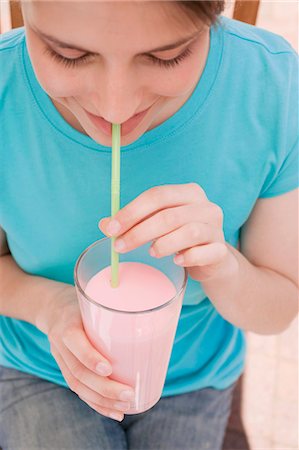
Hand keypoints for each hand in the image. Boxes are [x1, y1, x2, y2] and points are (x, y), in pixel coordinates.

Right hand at [36, 285, 134, 420]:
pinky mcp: (65, 368)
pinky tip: (114, 412)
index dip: (89, 357)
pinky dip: (96, 403)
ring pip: (78, 385)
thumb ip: (116, 310)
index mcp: (67, 323)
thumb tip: (157, 318)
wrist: (52, 308)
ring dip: (102, 400)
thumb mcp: (94, 299)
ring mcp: (61, 358)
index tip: (109, 368)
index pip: (74, 341)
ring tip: (124, 407)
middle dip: (104, 388)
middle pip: (78, 371)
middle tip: (129, 394)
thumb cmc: (83, 303)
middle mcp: (60, 343)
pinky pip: (78, 390)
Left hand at [99, 183, 233, 281]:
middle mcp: (206, 206)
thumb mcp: (157, 227)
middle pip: (169, 215)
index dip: (132, 211)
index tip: (111, 228)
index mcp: (188, 193)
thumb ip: (133, 223)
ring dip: (163, 244)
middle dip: (139, 232)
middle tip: (120, 247)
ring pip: (188, 232)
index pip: (157, 195)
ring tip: (152, 253)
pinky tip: (176, 261)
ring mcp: (217, 228)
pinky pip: (204, 253)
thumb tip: (105, 225)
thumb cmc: (181, 238)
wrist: (212, 260)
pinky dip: (187, 257)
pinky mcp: (221, 251)